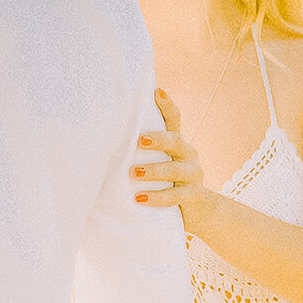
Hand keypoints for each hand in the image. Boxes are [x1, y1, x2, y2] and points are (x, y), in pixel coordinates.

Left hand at [134, 89, 211, 226]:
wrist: (199, 210)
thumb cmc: (167, 183)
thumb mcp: (158, 163)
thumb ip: (140, 154)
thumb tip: (103, 145)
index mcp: (177, 143)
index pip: (174, 119)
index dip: (167, 105)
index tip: (157, 91)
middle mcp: (188, 154)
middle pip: (175, 141)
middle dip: (158, 139)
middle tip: (139, 140)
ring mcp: (193, 174)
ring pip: (174, 169)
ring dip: (154, 170)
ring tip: (134, 173)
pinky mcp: (193, 195)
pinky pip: (175, 195)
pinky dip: (157, 197)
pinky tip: (140, 198)